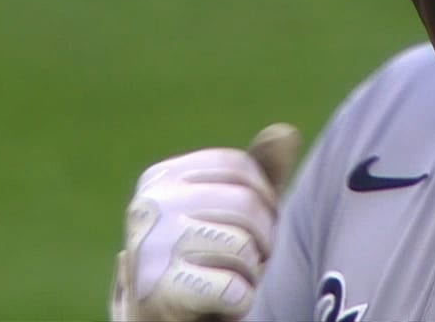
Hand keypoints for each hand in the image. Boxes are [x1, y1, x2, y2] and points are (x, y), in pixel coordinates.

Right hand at [111, 123, 300, 321]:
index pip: (238, 167)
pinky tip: (223, 303)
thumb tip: (286, 132)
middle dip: (263, 237)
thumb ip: (256, 173)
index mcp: (160, 178)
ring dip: (252, 271)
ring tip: (233, 278)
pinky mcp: (159, 292)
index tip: (255, 224)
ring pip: (242, 247)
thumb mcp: (228, 211)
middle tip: (251, 259)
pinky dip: (241, 301)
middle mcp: (148, 206)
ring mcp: (150, 247)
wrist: (163, 320)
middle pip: (245, 204)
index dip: (264, 197)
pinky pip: (234, 289)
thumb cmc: (206, 258)